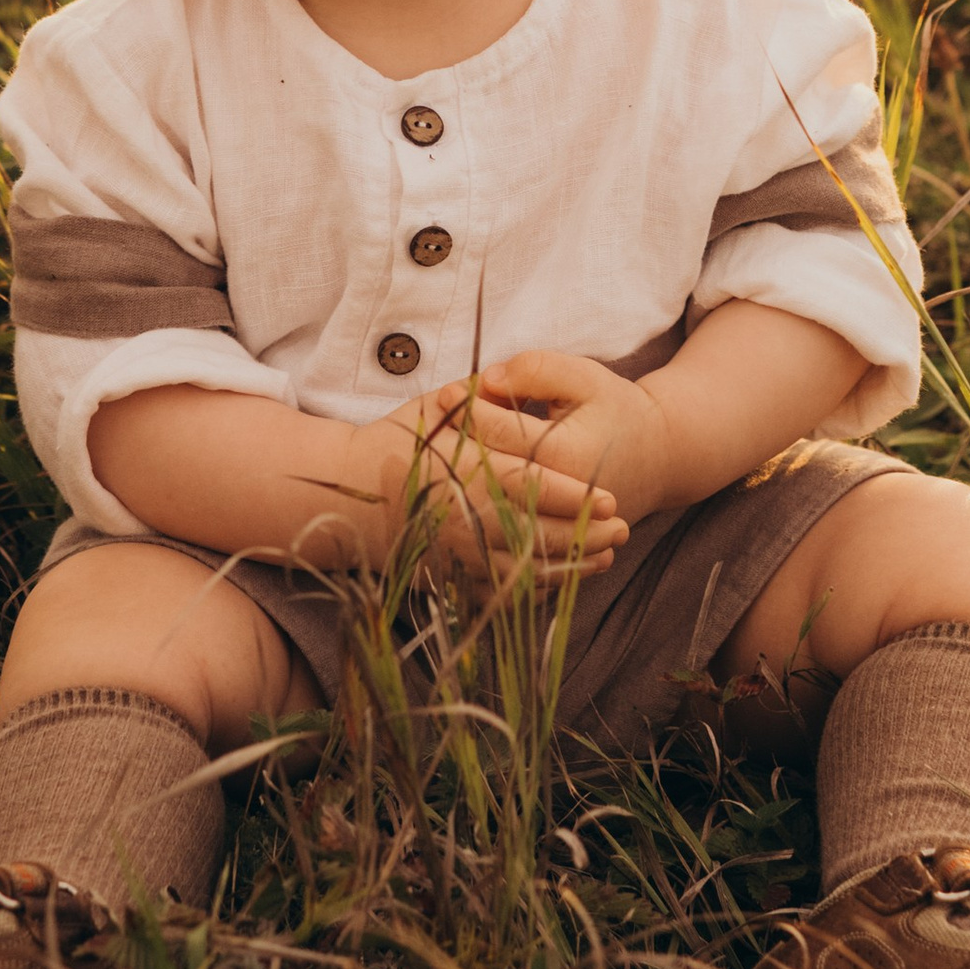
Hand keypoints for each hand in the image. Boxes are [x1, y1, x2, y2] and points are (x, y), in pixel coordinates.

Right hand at [361, 382, 627, 591]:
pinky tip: (567, 575)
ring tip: (607, 553)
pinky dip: (540, 585)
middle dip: (585, 534)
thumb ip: (476, 398)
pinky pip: (501, 586)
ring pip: (524, 567)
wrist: (346, 488)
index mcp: (462, 469)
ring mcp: (454, 550)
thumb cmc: (396, 438)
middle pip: (535, 532)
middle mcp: (460, 514)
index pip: (529, 486)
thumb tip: (511, 381)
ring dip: (571, 563)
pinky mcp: (449, 572)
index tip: (610, 499)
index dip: (574, 496)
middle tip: (623, 529)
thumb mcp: (435, 407)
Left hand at [421, 348, 679, 530]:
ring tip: (441, 458)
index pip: (500, 431)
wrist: (659, 457)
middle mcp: (557, 500)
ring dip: (462, 484)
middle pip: (487, 474)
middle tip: (429, 423)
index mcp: (565, 455)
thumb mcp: (582, 375)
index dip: (467, 408)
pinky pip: (509, 541)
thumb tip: (484, 380)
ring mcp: (557, 530)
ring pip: (492, 511)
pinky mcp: (556, 545)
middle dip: (454, 445)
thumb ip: (535, 369)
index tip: (442, 394)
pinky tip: (463, 498)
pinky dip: (482, 523)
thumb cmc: (615, 408)